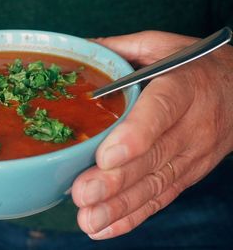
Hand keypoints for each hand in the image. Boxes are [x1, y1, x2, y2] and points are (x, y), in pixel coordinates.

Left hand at [71, 30, 232, 239]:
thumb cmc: (193, 67)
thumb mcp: (163, 47)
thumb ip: (122, 49)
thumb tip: (81, 49)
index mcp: (183, 87)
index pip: (161, 112)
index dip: (136, 136)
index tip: (107, 156)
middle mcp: (191, 126)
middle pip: (153, 158)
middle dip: (116, 181)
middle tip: (82, 194)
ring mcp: (191, 156)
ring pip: (155, 185)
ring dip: (119, 206)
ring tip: (87, 219)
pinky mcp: (186, 174)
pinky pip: (161, 198)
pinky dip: (133, 217)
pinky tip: (104, 228)